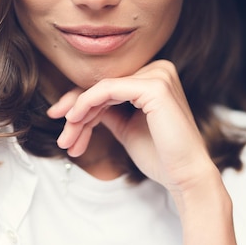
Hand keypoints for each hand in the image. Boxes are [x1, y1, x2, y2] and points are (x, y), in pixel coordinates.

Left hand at [47, 60, 217, 193]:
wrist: (186, 176)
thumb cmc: (160, 155)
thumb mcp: (126, 127)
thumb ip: (107, 110)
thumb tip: (78, 103)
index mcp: (155, 76)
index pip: (109, 85)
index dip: (80, 101)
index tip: (60, 120)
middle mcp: (159, 68)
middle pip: (103, 85)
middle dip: (76, 111)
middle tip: (63, 138)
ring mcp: (158, 74)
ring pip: (101, 89)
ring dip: (78, 115)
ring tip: (67, 140)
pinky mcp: (154, 86)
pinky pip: (107, 90)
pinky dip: (86, 104)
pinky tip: (74, 121)